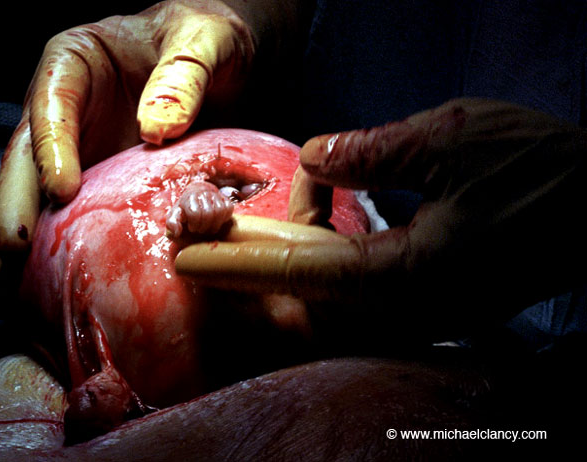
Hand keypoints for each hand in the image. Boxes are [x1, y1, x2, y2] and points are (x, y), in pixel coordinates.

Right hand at [0, 0, 254, 281]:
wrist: (222, 63)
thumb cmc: (207, 39)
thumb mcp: (204, 41)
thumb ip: (183, 76)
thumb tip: (155, 129)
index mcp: (75, 62)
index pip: (52, 104)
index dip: (51, 148)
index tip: (62, 191)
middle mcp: (66, 107)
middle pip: (28, 153)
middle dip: (18, 203)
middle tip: (17, 251)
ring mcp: (79, 145)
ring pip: (39, 188)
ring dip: (29, 232)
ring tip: (20, 278)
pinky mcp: (99, 176)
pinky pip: (75, 209)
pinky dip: (62, 239)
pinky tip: (53, 274)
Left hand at [175, 98, 586, 336]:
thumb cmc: (545, 168)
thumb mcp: (453, 138)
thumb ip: (373, 151)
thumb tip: (316, 157)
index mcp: (410, 275)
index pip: (304, 273)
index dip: (241, 264)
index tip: (189, 259)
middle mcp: (409, 303)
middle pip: (307, 285)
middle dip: (251, 256)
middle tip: (199, 231)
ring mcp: (421, 303)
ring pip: (329, 283)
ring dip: (293, 242)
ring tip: (274, 199)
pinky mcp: (431, 291)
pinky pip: (359, 277)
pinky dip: (328, 243)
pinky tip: (320, 208)